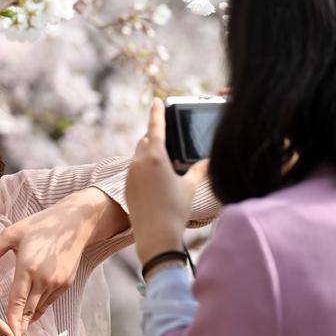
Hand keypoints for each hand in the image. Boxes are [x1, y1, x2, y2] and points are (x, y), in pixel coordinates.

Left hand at [0, 187, 120, 335]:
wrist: (74, 223)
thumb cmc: (40, 226)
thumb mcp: (12, 233)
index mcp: (27, 268)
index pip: (17, 301)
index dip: (13, 321)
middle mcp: (43, 280)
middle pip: (29, 311)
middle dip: (21, 327)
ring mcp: (57, 283)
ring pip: (40, 308)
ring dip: (30, 319)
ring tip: (20, 330)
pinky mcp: (66, 284)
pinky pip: (50, 301)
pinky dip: (40, 308)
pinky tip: (32, 312)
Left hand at [126, 98, 208, 263]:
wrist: (155, 234)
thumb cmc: (176, 209)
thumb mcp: (190, 187)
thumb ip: (199, 170)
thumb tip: (209, 161)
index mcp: (155, 157)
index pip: (156, 128)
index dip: (157, 113)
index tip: (156, 100)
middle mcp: (139, 162)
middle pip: (146, 140)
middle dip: (155, 137)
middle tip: (167, 139)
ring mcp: (129, 173)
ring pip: (138, 155)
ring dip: (149, 153)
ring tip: (163, 162)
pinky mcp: (126, 185)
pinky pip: (134, 169)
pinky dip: (144, 168)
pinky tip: (154, 179)